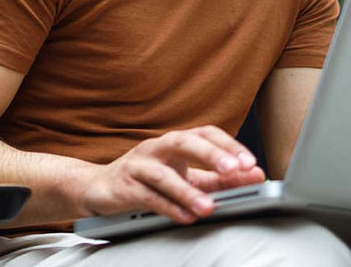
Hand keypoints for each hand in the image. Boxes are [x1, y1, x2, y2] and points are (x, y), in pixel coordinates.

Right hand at [77, 126, 265, 223]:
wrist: (98, 187)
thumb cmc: (146, 179)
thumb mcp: (184, 177)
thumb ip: (217, 179)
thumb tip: (252, 176)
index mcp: (174, 143)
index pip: (204, 133)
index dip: (228, 145)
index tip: (249, 163)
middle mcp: (156, 148)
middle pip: (184, 142)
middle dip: (211, 155)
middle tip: (234, 170)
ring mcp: (137, 165)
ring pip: (163, 174)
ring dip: (187, 191)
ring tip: (209, 207)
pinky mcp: (123, 186)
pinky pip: (147, 196)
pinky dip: (168, 207)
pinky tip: (185, 217)